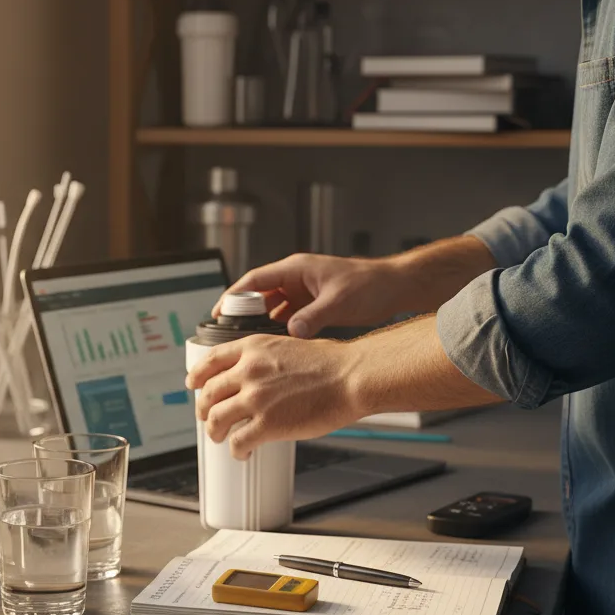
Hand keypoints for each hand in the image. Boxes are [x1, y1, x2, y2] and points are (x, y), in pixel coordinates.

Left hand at [185, 334, 358, 459]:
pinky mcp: (268, 424)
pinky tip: (242, 452)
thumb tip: (253, 374)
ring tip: (220, 437)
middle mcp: (248, 371)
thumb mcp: (287, 345)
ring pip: (216, 419)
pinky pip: (238, 441)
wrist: (350, 377)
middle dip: (203, 408)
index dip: (197, 375)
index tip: (192, 383)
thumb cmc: (330, 363)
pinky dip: (236, 450)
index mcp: (252, 348)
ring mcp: (256, 398)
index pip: (210, 360)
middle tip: (207, 417)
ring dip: (214, 431)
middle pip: (208, 393)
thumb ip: (263, 357)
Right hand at [216, 253, 405, 338]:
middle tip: (228, 335)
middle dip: (242, 313)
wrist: (395, 287)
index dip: (233, 296)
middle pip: (258, 295)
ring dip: (260, 323)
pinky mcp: (310, 304)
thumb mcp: (339, 302)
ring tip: (247, 344)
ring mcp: (302, 291)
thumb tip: (290, 332)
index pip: (254, 281)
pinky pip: (286, 316)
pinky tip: (274, 345)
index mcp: (296, 269)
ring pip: (271, 307)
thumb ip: (312, 317)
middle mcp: (295, 278)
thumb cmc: (371, 286)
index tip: (218, 312)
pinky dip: (278, 328)